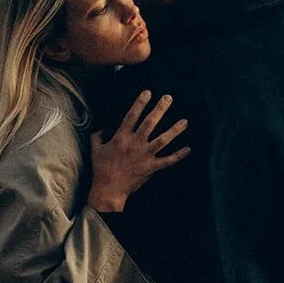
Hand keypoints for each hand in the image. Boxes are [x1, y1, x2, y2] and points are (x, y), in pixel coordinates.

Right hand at [88, 90, 190, 212]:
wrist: (108, 190)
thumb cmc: (100, 169)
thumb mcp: (95, 150)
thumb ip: (97, 136)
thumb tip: (101, 127)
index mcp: (121, 137)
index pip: (132, 115)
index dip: (140, 103)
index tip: (148, 92)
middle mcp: (135, 144)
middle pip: (150, 123)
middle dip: (160, 109)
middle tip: (168, 98)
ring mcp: (145, 156)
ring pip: (163, 140)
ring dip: (175, 130)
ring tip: (185, 121)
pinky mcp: (151, 168)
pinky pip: (168, 161)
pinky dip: (179, 155)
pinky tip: (188, 149)